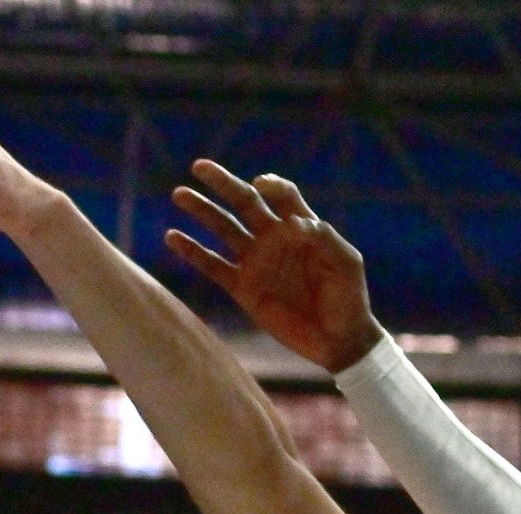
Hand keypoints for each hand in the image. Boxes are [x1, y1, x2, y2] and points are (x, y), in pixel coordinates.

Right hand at [167, 162, 385, 373]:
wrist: (338, 339)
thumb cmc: (348, 298)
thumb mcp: (346, 263)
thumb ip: (324, 238)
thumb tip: (291, 224)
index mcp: (301, 226)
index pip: (280, 193)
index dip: (270, 184)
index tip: (261, 186)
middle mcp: (274, 238)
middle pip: (245, 201)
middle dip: (223, 183)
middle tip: (199, 167)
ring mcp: (256, 262)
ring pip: (223, 228)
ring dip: (202, 210)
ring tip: (180, 194)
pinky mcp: (243, 288)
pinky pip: (212, 266)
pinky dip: (192, 251)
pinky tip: (172, 237)